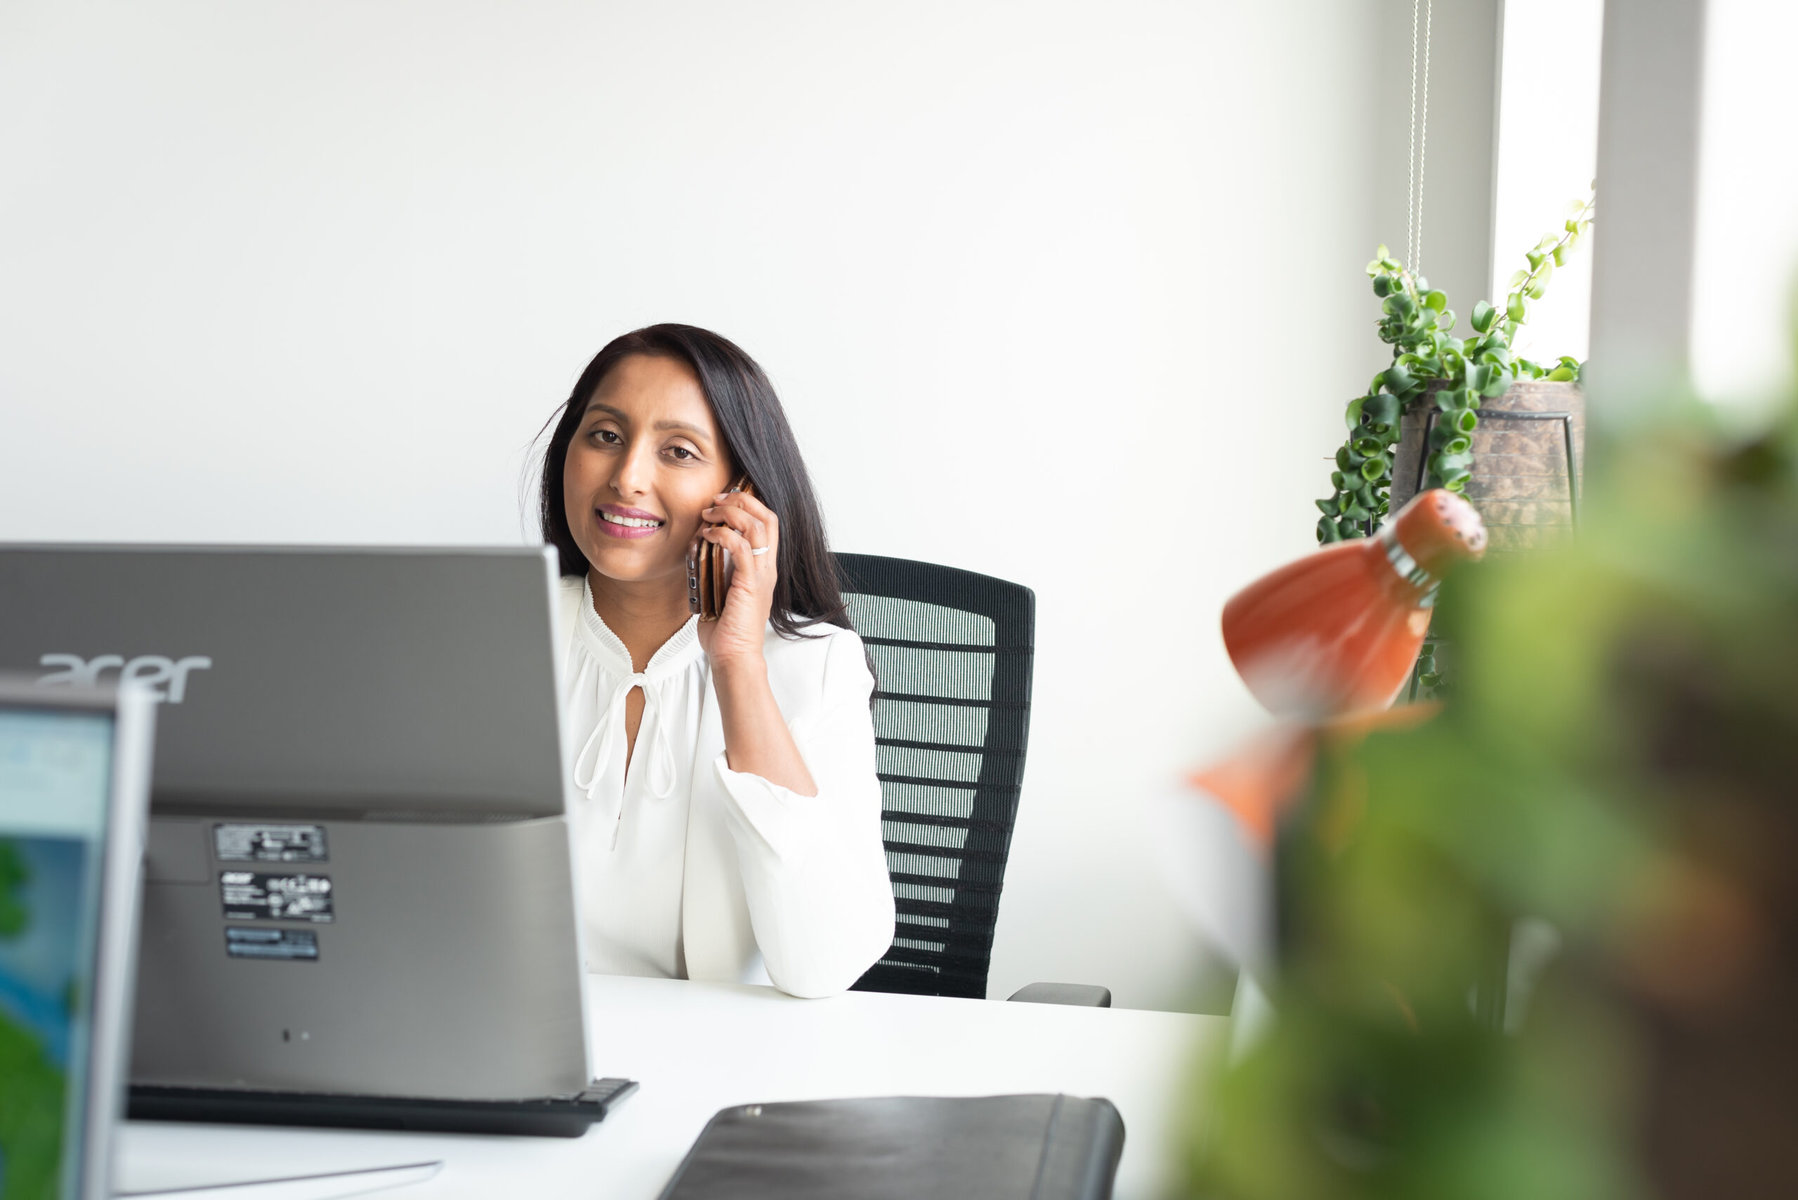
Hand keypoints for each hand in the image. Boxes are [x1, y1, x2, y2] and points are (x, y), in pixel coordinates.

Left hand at [693, 488, 778, 669]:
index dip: (749, 504)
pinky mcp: (750, 584)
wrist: (735, 657)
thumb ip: (717, 571)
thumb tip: (698, 552)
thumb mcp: (722, 592)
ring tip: (710, 514)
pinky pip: (741, 547)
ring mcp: (761, 575)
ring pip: (757, 526)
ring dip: (731, 512)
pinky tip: (707, 535)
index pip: (767, 524)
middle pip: (768, 517)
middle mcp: (766, 568)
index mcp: (762, 568)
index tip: (724, 501)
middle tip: (717, 499)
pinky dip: (722, 534)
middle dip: (742, 500)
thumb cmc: (726, 631)